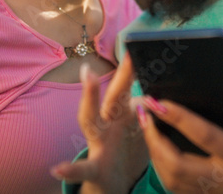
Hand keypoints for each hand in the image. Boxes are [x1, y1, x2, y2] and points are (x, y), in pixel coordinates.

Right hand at [52, 56, 148, 193]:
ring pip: (91, 118)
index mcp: (121, 114)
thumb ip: (146, 107)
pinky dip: (70, 169)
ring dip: (90, 96)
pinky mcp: (95, 168)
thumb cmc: (125, 151)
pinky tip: (57, 169)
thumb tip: (165, 86)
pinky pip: (83, 168)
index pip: (129, 87)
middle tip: (131, 50)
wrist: (111, 183)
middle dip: (123, 74)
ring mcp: (99, 142)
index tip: (143, 43)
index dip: (135, 66)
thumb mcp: (137, 127)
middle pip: (115, 95)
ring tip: (87, 75)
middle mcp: (107, 123)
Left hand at [139, 90, 222, 193]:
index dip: (179, 117)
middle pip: (178, 164)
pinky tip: (156, 148)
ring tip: (147, 126)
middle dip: (155, 139)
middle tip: (144, 114)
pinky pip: (175, 188)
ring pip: (172, 179)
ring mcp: (213, 193)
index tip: (159, 101)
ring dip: (154, 153)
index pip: (204, 135)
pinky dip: (161, 168)